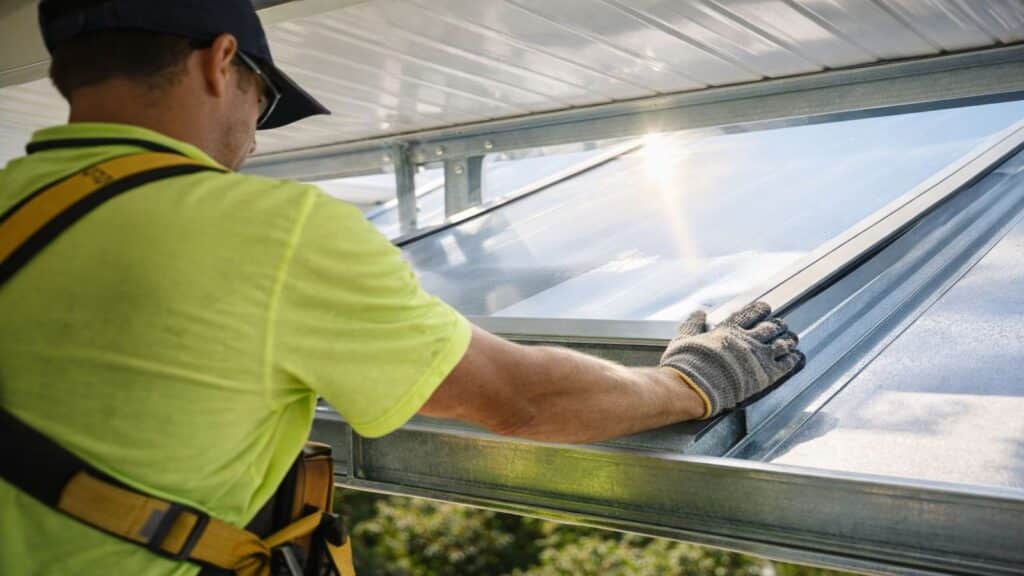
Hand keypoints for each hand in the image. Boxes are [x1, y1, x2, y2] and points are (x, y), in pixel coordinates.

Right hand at [659, 301, 803, 418]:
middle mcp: (746, 339)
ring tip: (792, 339)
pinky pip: (785, 364)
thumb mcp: (684, 338)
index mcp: (729, 329)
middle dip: (776, 326)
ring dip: (787, 340)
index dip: (760, 310)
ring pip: (781, 343)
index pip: (750, 314)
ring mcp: (758, 356)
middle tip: (781, 325)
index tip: (766, 309)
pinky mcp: (765, 375)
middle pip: (769, 327)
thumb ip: (693, 324)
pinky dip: (792, 359)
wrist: (693, 386)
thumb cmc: (686, 364)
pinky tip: (796, 357)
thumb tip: (699, 312)